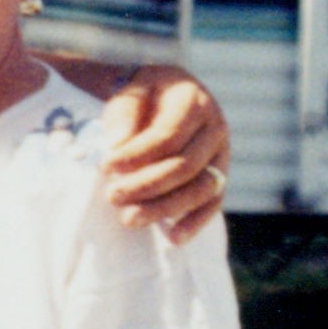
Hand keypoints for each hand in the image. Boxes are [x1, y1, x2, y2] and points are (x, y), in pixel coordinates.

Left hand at [98, 65, 229, 241]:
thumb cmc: (145, 94)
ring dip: (164, 208)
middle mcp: (215, 129)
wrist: (168, 94)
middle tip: (113, 196)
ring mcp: (222, 155)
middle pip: (184, 166)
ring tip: (130, 219)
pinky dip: (195, 223)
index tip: (106, 167)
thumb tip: (118, 143)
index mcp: (194, 102)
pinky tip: (173, 238)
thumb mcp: (132, 90)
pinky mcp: (220, 176)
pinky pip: (213, 203)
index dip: (136, 155)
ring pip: (200, 189)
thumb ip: (124, 112)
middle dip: (146, 186)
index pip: (168, 136)